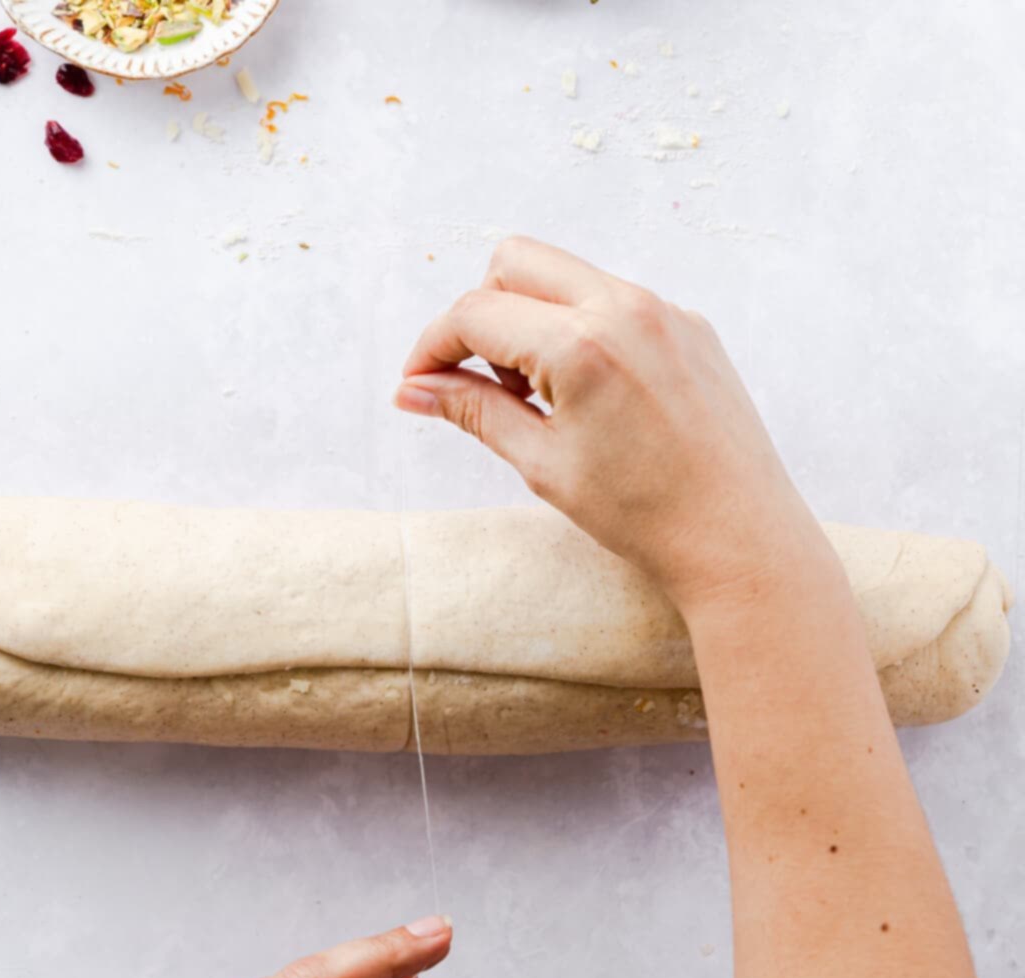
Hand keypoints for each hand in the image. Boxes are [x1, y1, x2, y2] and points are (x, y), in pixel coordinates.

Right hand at [394, 236, 831, 614]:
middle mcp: (626, 307)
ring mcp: (664, 310)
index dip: (433, 348)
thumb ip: (474, 412)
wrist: (739, 539)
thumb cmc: (644, 514)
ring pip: (565, 278)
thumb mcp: (543, 464)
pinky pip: (612, 301)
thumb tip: (414, 390)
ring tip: (535, 399)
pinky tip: (584, 395)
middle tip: (477, 382)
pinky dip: (577, 329)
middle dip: (479, 313)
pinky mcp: (689, 326)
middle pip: (515, 263)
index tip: (418, 385)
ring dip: (528, 320)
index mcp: (583, 344)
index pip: (477, 313)